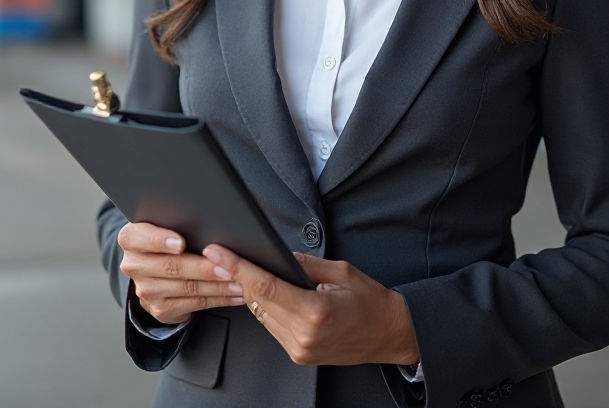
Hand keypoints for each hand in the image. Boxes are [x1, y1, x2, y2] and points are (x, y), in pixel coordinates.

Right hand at [117, 222, 246, 325]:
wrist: (154, 273)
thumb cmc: (166, 240)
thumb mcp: (163, 226)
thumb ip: (176, 221)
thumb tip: (209, 217)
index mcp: (131, 238)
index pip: (141, 237)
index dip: (160, 240)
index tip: (180, 242)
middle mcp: (134, 265)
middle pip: (170, 266)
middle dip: (202, 267)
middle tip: (226, 266)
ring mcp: (146, 290)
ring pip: (186, 287)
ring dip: (217, 285)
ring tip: (238, 279)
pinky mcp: (160, 309)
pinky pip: (194, 304)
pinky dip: (218, 298)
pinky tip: (234, 293)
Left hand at [201, 245, 419, 367]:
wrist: (390, 335)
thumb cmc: (371, 301)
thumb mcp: (341, 271)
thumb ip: (304, 263)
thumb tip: (277, 254)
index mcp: (315, 311)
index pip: (265, 286)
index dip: (238, 268)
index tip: (218, 253)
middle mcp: (303, 335)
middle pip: (257, 301)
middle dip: (237, 276)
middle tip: (220, 255)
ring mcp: (299, 349)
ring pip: (261, 315)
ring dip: (249, 293)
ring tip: (237, 269)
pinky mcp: (298, 355)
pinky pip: (272, 327)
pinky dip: (264, 308)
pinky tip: (262, 292)